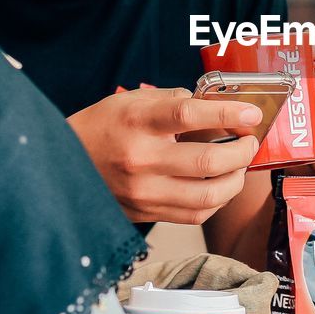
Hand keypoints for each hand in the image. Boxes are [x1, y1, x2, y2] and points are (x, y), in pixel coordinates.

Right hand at [67, 87, 260, 223]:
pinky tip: (220, 185)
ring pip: (208, 195)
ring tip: (239, 166)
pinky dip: (217, 200)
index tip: (252, 114)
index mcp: (138, 121)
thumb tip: (217, 107)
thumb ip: (175, 100)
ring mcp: (143, 191)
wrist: (63, 164)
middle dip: (242, 152)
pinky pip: (195, 214)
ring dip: (236, 180)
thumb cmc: (102, 127)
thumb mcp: (132, 99)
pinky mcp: (145, 212)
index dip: (228, 114)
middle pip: (208, 162)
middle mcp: (141, 158)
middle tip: (248, 142)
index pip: (190, 115)